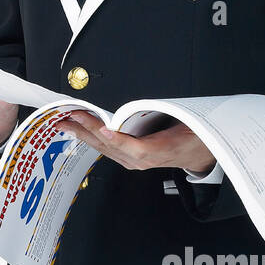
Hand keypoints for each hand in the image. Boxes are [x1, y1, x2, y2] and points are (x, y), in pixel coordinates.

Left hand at [54, 112, 214, 174]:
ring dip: (83, 134)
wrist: (199, 152)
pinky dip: (91, 138)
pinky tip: (79, 132)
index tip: (106, 129)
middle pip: (112, 146)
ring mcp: (134, 162)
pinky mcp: (129, 160)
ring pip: (104, 148)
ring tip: (66, 123)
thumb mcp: (189, 121)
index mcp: (161, 150)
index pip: (138, 148)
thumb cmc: (193, 136)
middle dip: (87, 130)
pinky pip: (107, 149)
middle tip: (69, 117)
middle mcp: (143, 160)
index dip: (120, 140)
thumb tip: (151, 102)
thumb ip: (169, 113)